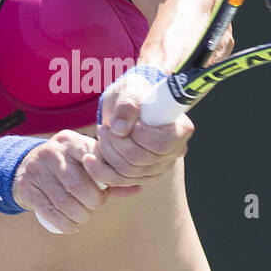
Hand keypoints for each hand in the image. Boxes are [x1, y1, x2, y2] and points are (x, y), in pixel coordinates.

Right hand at [11, 129, 141, 234]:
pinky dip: (64, 224)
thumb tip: (139, 187)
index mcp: (70, 141)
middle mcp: (52, 152)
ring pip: (64, 202)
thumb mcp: (85, 161)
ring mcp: (36, 170)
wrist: (25, 167)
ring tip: (83, 217)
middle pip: (79, 186)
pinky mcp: (27, 188)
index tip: (103, 190)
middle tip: (94, 207)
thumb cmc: (67, 165)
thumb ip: (109, 173)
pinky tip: (72, 225)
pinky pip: (49, 212)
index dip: (101, 180)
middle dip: (92, 203)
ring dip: (79, 216)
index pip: (91, 159)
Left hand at [95, 69, 193, 183]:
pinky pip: (120, 181)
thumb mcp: (131, 89)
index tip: (128, 121)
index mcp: (181, 129)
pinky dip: (101, 171)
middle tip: (105, 127)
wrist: (130, 104)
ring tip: (102, 134)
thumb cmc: (135, 92)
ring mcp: (159, 167)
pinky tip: (89, 159)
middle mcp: (174, 152)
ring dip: (107, 153)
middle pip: (141, 160)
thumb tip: (120, 128)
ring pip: (128, 173)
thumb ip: (127, 103)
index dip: (139, 135)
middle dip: (116, 143)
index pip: (161, 144)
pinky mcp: (142, 176)